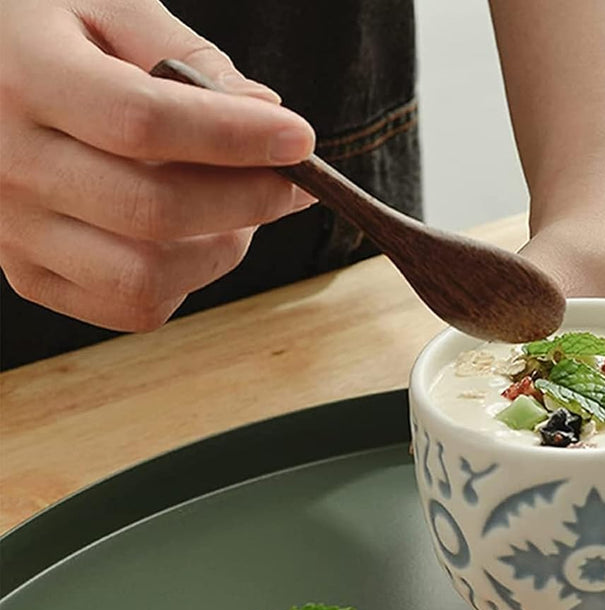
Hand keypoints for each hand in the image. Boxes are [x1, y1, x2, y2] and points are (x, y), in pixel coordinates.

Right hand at [0, 0, 315, 330]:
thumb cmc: (42, 35)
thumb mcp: (103, 6)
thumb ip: (183, 54)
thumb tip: (265, 110)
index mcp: (24, 77)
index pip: (142, 122)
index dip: (233, 136)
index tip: (299, 139)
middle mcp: (8, 165)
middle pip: (155, 210)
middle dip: (249, 200)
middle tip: (291, 183)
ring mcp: (14, 231)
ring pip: (147, 276)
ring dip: (222, 250)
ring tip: (241, 210)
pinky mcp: (30, 275)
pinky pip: (131, 307)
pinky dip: (185, 283)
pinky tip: (194, 240)